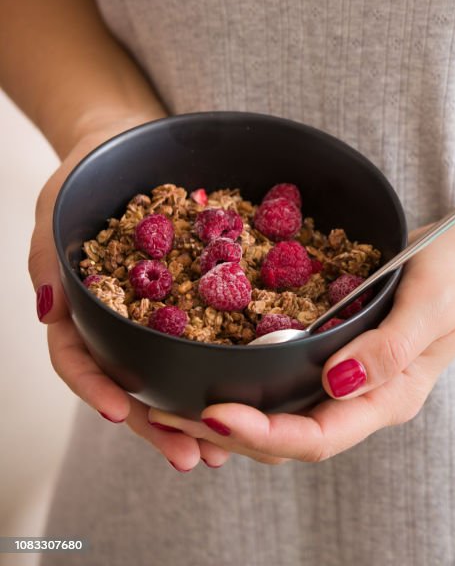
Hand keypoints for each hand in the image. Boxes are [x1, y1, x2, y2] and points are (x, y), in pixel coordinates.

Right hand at [28, 111, 231, 471]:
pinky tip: (255, 401)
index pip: (79, 358)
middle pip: (134, 385)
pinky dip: (229, 373)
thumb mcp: (60, 204)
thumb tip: (50, 307)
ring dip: (198, 415)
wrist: (134, 146)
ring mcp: (162, 316)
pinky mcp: (202, 302)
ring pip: (176, 376)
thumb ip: (50, 255)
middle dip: (159, 424)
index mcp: (84, 308)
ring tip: (224, 450)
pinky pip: (216, 341)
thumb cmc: (90, 174)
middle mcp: (123, 321)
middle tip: (189, 456)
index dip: (97, 387)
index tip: (120, 411)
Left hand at [148, 210, 454, 463]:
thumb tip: (338, 383)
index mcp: (389, 397)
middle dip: (227, 433)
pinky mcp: (338, 353)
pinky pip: (286, 381)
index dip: (263, 433)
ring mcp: (350, 379)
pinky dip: (245, 382)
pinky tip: (208, 366)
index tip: (213, 412)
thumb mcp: (432, 303)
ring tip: (172, 401)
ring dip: (228, 416)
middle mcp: (363, 398)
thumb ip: (390, 348)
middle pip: (288, 438)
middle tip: (167, 414)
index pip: (317, 437)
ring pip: (282, 416)